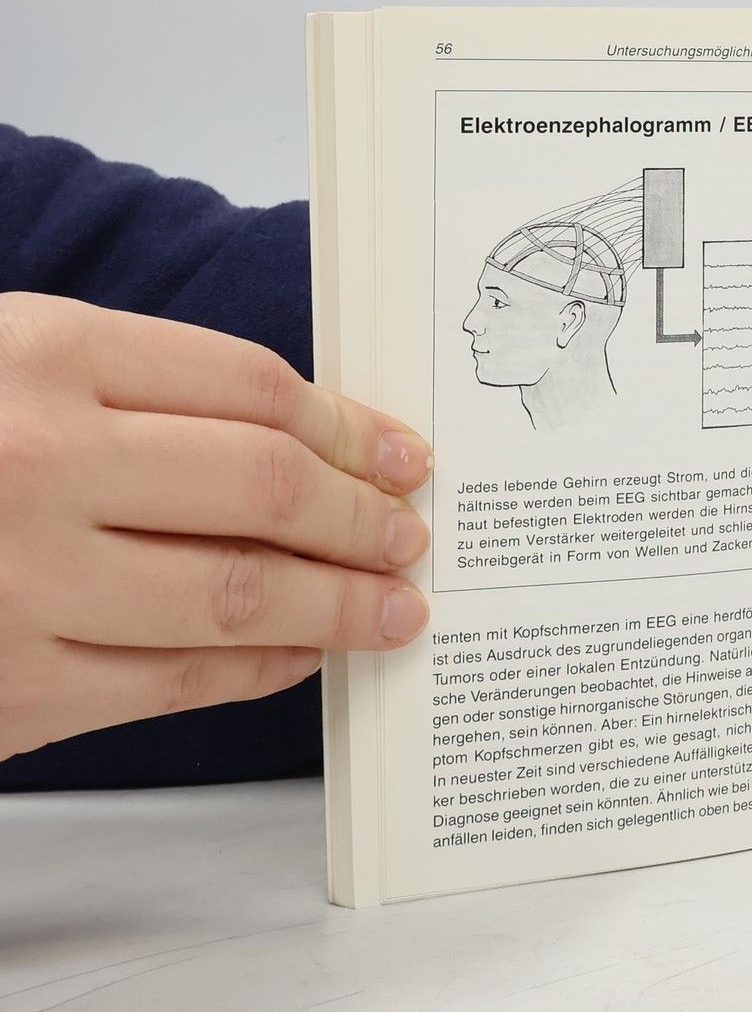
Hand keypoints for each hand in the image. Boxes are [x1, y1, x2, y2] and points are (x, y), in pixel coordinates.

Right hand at [0, 292, 432, 760]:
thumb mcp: (15, 358)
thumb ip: (141, 384)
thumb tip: (306, 436)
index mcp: (45, 356)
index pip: (254, 389)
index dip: (350, 426)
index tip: (403, 451)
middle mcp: (39, 463)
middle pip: (263, 488)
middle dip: (364, 516)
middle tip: (415, 530)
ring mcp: (20, 583)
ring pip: (236, 594)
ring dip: (338, 603)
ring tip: (395, 604)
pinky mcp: (6, 691)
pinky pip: (172, 681)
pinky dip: (258, 669)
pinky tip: (300, 653)